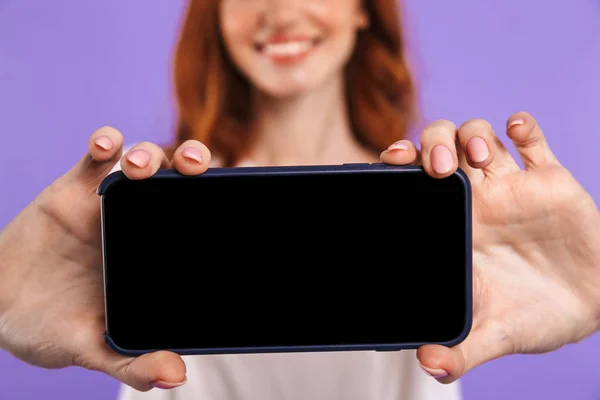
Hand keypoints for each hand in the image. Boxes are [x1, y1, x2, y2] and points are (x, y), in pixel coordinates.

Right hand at [0, 127, 210, 390]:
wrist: (0, 309)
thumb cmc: (55, 328)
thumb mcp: (94, 348)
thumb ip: (131, 362)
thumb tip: (175, 376)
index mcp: (157, 254)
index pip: (198, 220)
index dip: (219, 201)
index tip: (239, 192)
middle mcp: (142, 223)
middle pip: (178, 181)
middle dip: (192, 161)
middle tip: (195, 166)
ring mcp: (110, 203)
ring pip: (143, 163)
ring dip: (148, 155)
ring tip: (138, 168)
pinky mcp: (75, 188)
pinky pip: (96, 157)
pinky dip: (105, 143)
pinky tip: (107, 145)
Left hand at [381, 112, 599, 382]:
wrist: (589, 308)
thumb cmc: (533, 317)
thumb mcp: (497, 334)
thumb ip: (463, 350)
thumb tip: (429, 365)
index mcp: (453, 226)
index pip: (413, 183)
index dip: (398, 165)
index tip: (392, 162)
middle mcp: (475, 200)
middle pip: (441, 147)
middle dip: (434, 144)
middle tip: (441, 168)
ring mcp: (510, 186)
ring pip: (479, 136)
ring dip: (473, 135)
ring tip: (480, 156)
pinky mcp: (549, 179)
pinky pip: (532, 139)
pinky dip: (522, 126)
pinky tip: (517, 129)